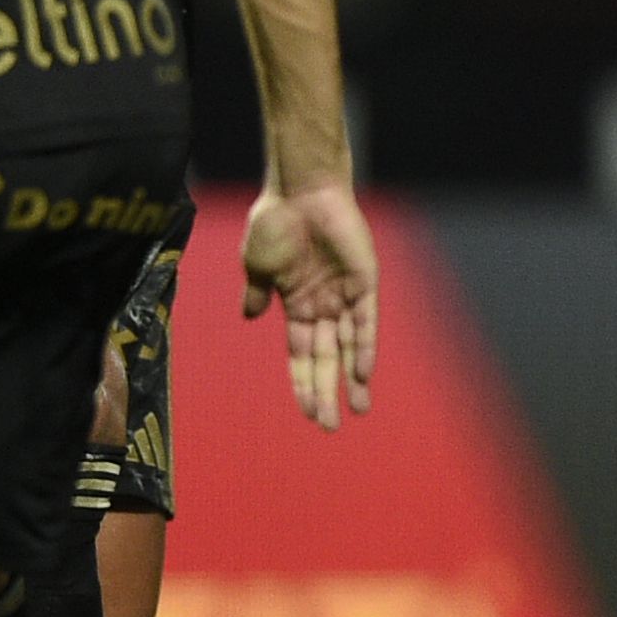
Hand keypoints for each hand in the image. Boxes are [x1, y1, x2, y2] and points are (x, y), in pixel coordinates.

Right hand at [238, 176, 380, 429]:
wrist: (298, 190)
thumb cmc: (274, 222)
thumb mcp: (258, 264)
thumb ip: (257, 292)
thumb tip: (250, 318)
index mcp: (296, 305)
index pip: (301, 355)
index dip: (304, 384)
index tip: (307, 414)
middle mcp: (323, 305)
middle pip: (325, 359)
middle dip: (327, 392)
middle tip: (332, 426)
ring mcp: (344, 295)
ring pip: (348, 347)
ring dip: (351, 379)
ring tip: (358, 410)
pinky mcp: (364, 282)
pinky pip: (365, 322)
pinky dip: (364, 347)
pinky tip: (362, 373)